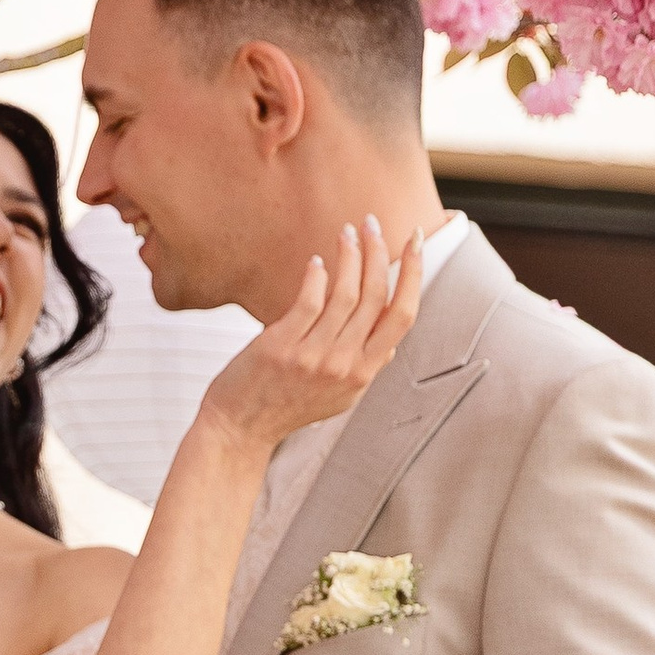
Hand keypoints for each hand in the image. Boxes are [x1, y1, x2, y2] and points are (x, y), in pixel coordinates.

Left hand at [202, 216, 424, 458]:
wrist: (240, 429)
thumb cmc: (287, 409)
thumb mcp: (341, 398)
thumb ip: (366, 368)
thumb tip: (390, 343)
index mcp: (364, 374)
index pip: (402, 316)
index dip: (413, 274)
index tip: (414, 243)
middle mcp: (344, 364)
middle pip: (376, 296)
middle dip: (380, 252)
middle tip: (374, 224)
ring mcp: (313, 356)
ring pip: (345, 293)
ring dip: (350, 255)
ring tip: (347, 232)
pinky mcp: (282, 346)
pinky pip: (309, 300)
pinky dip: (316, 275)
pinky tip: (316, 262)